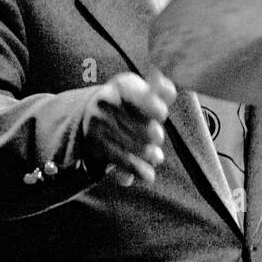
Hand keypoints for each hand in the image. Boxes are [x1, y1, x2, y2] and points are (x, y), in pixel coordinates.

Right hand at [79, 67, 176, 186]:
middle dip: (155, 135)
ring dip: (149, 155)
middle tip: (158, 137)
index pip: (144, 99)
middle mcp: (105, 104)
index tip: (161, 114)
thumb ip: (161, 90)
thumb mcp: (142, 89)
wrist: (93, 111)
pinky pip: (120, 161)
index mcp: (121, 86)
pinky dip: (136, 170)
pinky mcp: (95, 146)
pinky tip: (148, 175)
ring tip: (157, 156)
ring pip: (133, 147)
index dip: (157, 110)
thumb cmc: (127, 101)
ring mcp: (98, 125)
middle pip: (141, 127)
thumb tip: (167, 90)